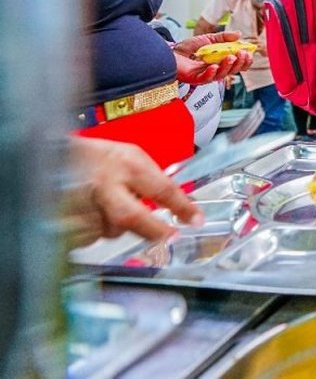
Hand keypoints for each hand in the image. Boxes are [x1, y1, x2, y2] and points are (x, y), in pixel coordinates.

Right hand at [67, 137, 203, 244]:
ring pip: (110, 230)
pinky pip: (88, 236)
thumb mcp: (126, 155)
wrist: (47, 153)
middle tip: (169, 236)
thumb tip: (174, 202)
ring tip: (104, 206)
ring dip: (114, 225)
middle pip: (131, 217)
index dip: (182, 206)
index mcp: (124, 164)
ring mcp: (79, 204)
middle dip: (153, 231)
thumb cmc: (90, 154)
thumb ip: (148, 178)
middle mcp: (103, 184)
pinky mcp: (61, 221)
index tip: (196, 220)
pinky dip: (93, 229)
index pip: (161, 188)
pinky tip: (86, 212)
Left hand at [174, 31, 252, 83]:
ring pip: (221, 75)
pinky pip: (206, 78)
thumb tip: (239, 34)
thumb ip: (223, 38)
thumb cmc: (188, 47)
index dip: (245, 61)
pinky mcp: (195, 79)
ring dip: (228, 67)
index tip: (249, 53)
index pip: (237, 65)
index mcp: (221, 62)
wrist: (171, 51)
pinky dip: (211, 73)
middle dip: (240, 63)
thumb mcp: (209, 39)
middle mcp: (216, 71)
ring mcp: (206, 75)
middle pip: (232, 71)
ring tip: (231, 57)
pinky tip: (214, 66)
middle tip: (243, 54)